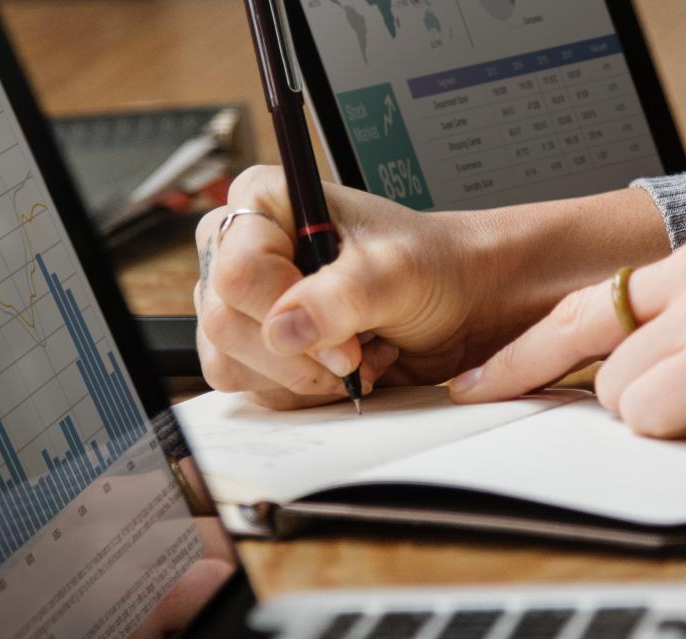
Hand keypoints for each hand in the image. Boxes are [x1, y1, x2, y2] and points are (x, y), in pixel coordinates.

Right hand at [194, 167, 667, 408]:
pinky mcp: (256, 345)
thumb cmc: (432, 267)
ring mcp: (245, 300)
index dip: (286, 313)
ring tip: (356, 354)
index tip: (345, 338)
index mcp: (265, 201)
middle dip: (298, 354)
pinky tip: (342, 368)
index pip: (237, 270)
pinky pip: (250, 385)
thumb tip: (285, 328)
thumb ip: (343, 296)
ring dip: (300, 376)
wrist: (459, 303)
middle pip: (225, 321)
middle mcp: (242, 246)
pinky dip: (299, 390)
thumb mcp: (397, 272)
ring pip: (230, 360)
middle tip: (356, 354)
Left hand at [451, 224, 685, 436]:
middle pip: (586, 338)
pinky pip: (652, 414)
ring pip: (618, 387)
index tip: (489, 371)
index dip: (534, 341)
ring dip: (658, 414)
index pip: (598, 296)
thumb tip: (663, 374)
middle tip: (493, 400)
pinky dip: (683, 429)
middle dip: (556, 381)